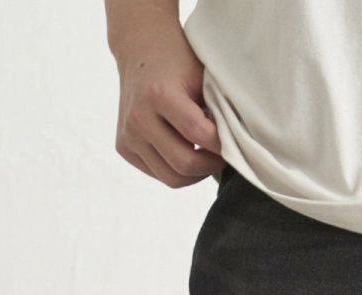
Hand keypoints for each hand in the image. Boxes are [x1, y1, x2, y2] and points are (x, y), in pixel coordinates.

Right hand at [111, 15, 223, 187]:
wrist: (141, 49)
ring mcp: (128, 135)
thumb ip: (217, 111)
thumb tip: (237, 147)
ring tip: (207, 156)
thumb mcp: (202, 77)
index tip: (233, 140)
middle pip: (185, 165)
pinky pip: (159, 174)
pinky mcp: (124, 147)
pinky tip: (187, 152)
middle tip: (223, 155)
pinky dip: (178, 171)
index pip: (199, 135)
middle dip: (211, 165)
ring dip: (196, 173)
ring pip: (172, 178)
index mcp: (159, 95)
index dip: (222, 145)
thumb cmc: (179, 61)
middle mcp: (139, 118)